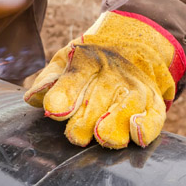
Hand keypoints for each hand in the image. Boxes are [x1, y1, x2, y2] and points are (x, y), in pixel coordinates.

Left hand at [24, 11, 185, 148]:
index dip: (64, 94)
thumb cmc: (88, 62)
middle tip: (74, 135)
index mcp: (86, 61)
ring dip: (114, 124)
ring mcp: (135, 88)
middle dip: (85, 120)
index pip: (74, 78)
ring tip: (102, 137)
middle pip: (97, 100)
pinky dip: (146, 126)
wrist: (133, 48)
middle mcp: (112, 74)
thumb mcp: (66, 61)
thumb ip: (49, 80)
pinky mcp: (152, 103)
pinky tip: (136, 133)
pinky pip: (153, 117)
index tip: (54, 110)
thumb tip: (32, 97)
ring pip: (125, 108)